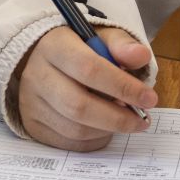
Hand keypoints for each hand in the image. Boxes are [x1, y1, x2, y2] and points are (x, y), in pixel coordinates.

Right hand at [12, 26, 155, 150]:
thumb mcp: (99, 37)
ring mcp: (31, 102)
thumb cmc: (77, 48)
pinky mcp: (32, 124)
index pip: (89, 69)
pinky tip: (105, 128)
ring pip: (75, 129)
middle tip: (142, 120)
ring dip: (108, 130)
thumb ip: (121, 45)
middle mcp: (37, 74)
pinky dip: (94, 140)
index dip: (122, 86)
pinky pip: (68, 143)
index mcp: (54, 46)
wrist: (41, 58)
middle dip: (118, 118)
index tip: (149, 98)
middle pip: (79, 106)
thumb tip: (140, 55)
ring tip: (123, 120)